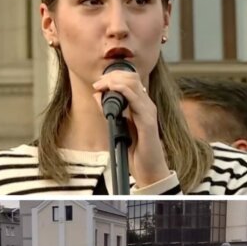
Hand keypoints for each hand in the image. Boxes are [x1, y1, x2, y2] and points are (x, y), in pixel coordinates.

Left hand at [91, 70, 170, 188]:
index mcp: (141, 105)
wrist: (148, 169)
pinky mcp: (148, 121)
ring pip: (134, 84)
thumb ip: (109, 110)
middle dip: (112, 76)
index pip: (131, 79)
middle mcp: (147, 105)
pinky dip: (122, 90)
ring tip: (101, 86)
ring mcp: (149, 112)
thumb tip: (97, 94)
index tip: (98, 83)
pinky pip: (136, 99)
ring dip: (114, 81)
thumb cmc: (135, 150)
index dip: (114, 76)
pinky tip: (112, 90)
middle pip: (132, 77)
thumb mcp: (117, 126)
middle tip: (98, 83)